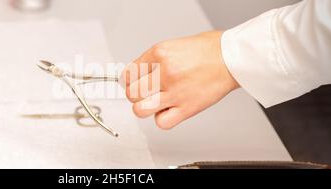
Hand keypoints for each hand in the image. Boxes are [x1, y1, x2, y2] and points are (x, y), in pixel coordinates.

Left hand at [120, 31, 239, 129]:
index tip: (134, 83)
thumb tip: (138, 74)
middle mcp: (164, 72)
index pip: (128, 74)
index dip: (129, 80)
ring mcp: (175, 91)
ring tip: (154, 102)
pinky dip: (162, 119)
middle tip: (144, 93)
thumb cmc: (207, 50)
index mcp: (159, 54)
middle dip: (135, 94)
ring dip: (144, 108)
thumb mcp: (172, 46)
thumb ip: (153, 61)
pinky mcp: (187, 108)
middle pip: (131, 92)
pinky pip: (162, 122)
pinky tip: (169, 109)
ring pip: (140, 109)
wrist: (231, 58)